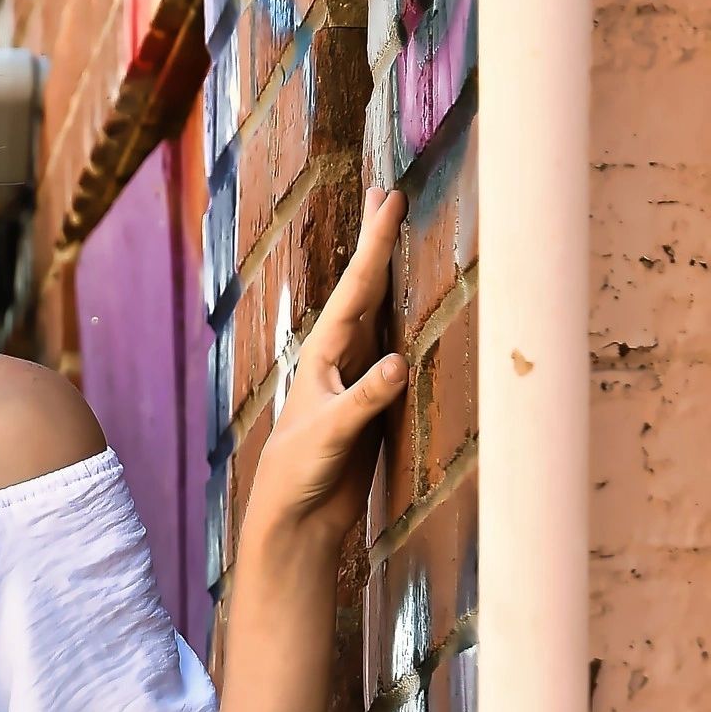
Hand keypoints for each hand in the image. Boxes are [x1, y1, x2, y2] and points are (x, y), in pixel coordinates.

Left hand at [244, 185, 408, 548]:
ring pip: (379, 315)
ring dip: (391, 277)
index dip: (374, 243)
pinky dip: (407, 325)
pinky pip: (395, 353)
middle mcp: (338, 358)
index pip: (356, 288)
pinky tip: (416, 313)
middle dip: (377, 244)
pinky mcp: (372, 404)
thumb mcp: (330, 435)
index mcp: (322, 355)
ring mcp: (355, 378)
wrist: (295, 518)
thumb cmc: (299, 474)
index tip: (388, 197)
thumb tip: (397, 361)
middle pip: (364, 289)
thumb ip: (364, 400)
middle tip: (388, 193)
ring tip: (399, 238)